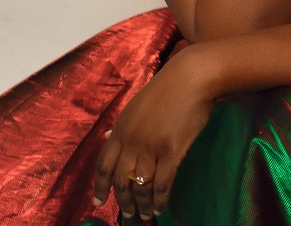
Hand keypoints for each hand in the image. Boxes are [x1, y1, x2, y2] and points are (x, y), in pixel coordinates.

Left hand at [93, 49, 212, 220]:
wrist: (191, 77)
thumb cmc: (165, 89)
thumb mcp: (136, 106)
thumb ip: (121, 126)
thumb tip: (105, 138)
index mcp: (121, 128)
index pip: (103, 165)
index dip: (100, 187)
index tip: (99, 202)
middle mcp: (132, 141)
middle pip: (121, 180)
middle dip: (123, 202)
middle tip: (128, 215)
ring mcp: (151, 147)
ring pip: (140, 186)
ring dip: (142, 205)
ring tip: (145, 215)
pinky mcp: (171, 151)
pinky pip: (162, 184)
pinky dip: (160, 199)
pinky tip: (161, 206)